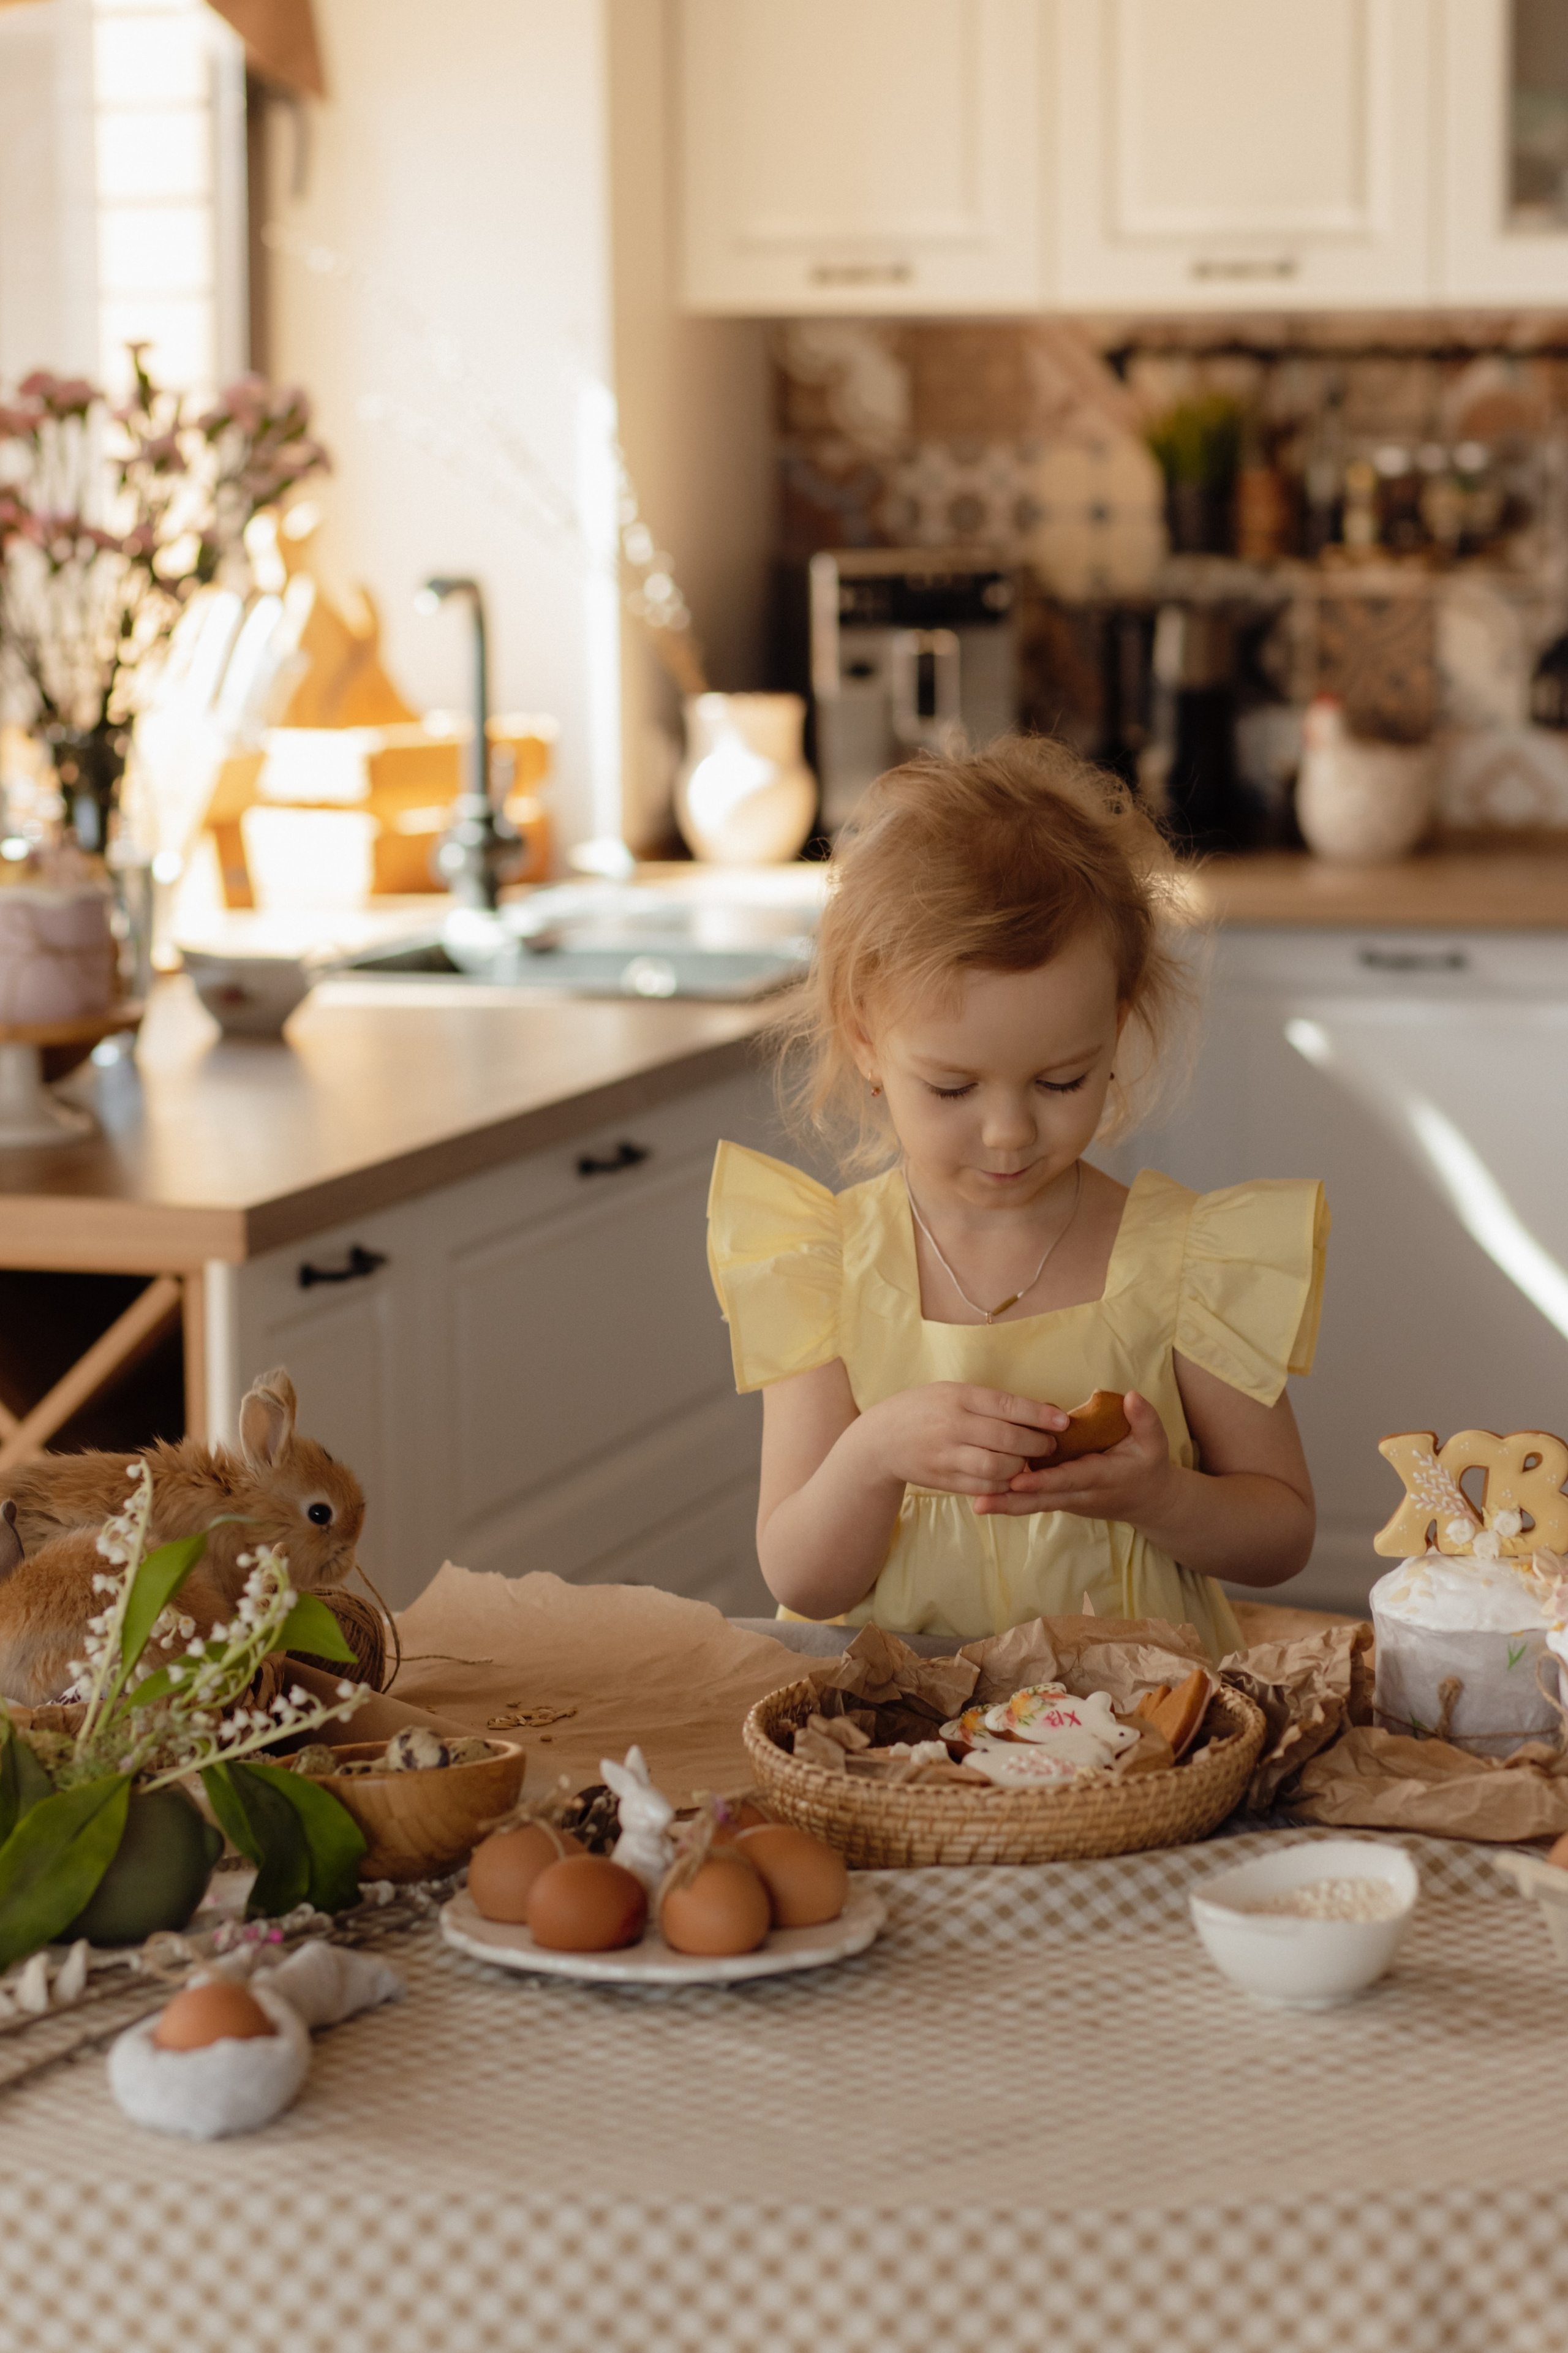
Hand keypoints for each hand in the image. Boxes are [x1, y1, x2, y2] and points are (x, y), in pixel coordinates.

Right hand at [855, 1384, 1068, 1497]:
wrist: (880, 1440)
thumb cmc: (925, 1410)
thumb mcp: (952, 1393)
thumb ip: (989, 1403)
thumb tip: (1039, 1411)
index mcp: (957, 1396)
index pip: (1007, 1405)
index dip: (1039, 1415)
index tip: (1063, 1421)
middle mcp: (952, 1425)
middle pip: (1007, 1439)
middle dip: (1037, 1445)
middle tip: (1049, 1446)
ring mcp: (946, 1455)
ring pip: (998, 1468)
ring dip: (1021, 1468)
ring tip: (1028, 1463)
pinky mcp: (944, 1480)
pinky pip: (983, 1488)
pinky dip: (1003, 1486)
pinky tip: (1009, 1479)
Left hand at [973, 1389, 1176, 1520]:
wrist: (1149, 1500)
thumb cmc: (1149, 1464)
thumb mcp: (1155, 1441)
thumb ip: (1145, 1419)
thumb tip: (1132, 1397)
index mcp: (1102, 1477)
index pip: (1070, 1478)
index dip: (1044, 1481)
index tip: (1018, 1480)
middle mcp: (1082, 1494)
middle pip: (1043, 1499)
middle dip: (1013, 1501)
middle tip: (982, 1502)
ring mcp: (1069, 1499)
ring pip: (1035, 1504)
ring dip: (1006, 1504)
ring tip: (976, 1505)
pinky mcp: (1060, 1498)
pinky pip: (1034, 1500)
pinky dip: (1012, 1500)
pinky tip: (984, 1495)